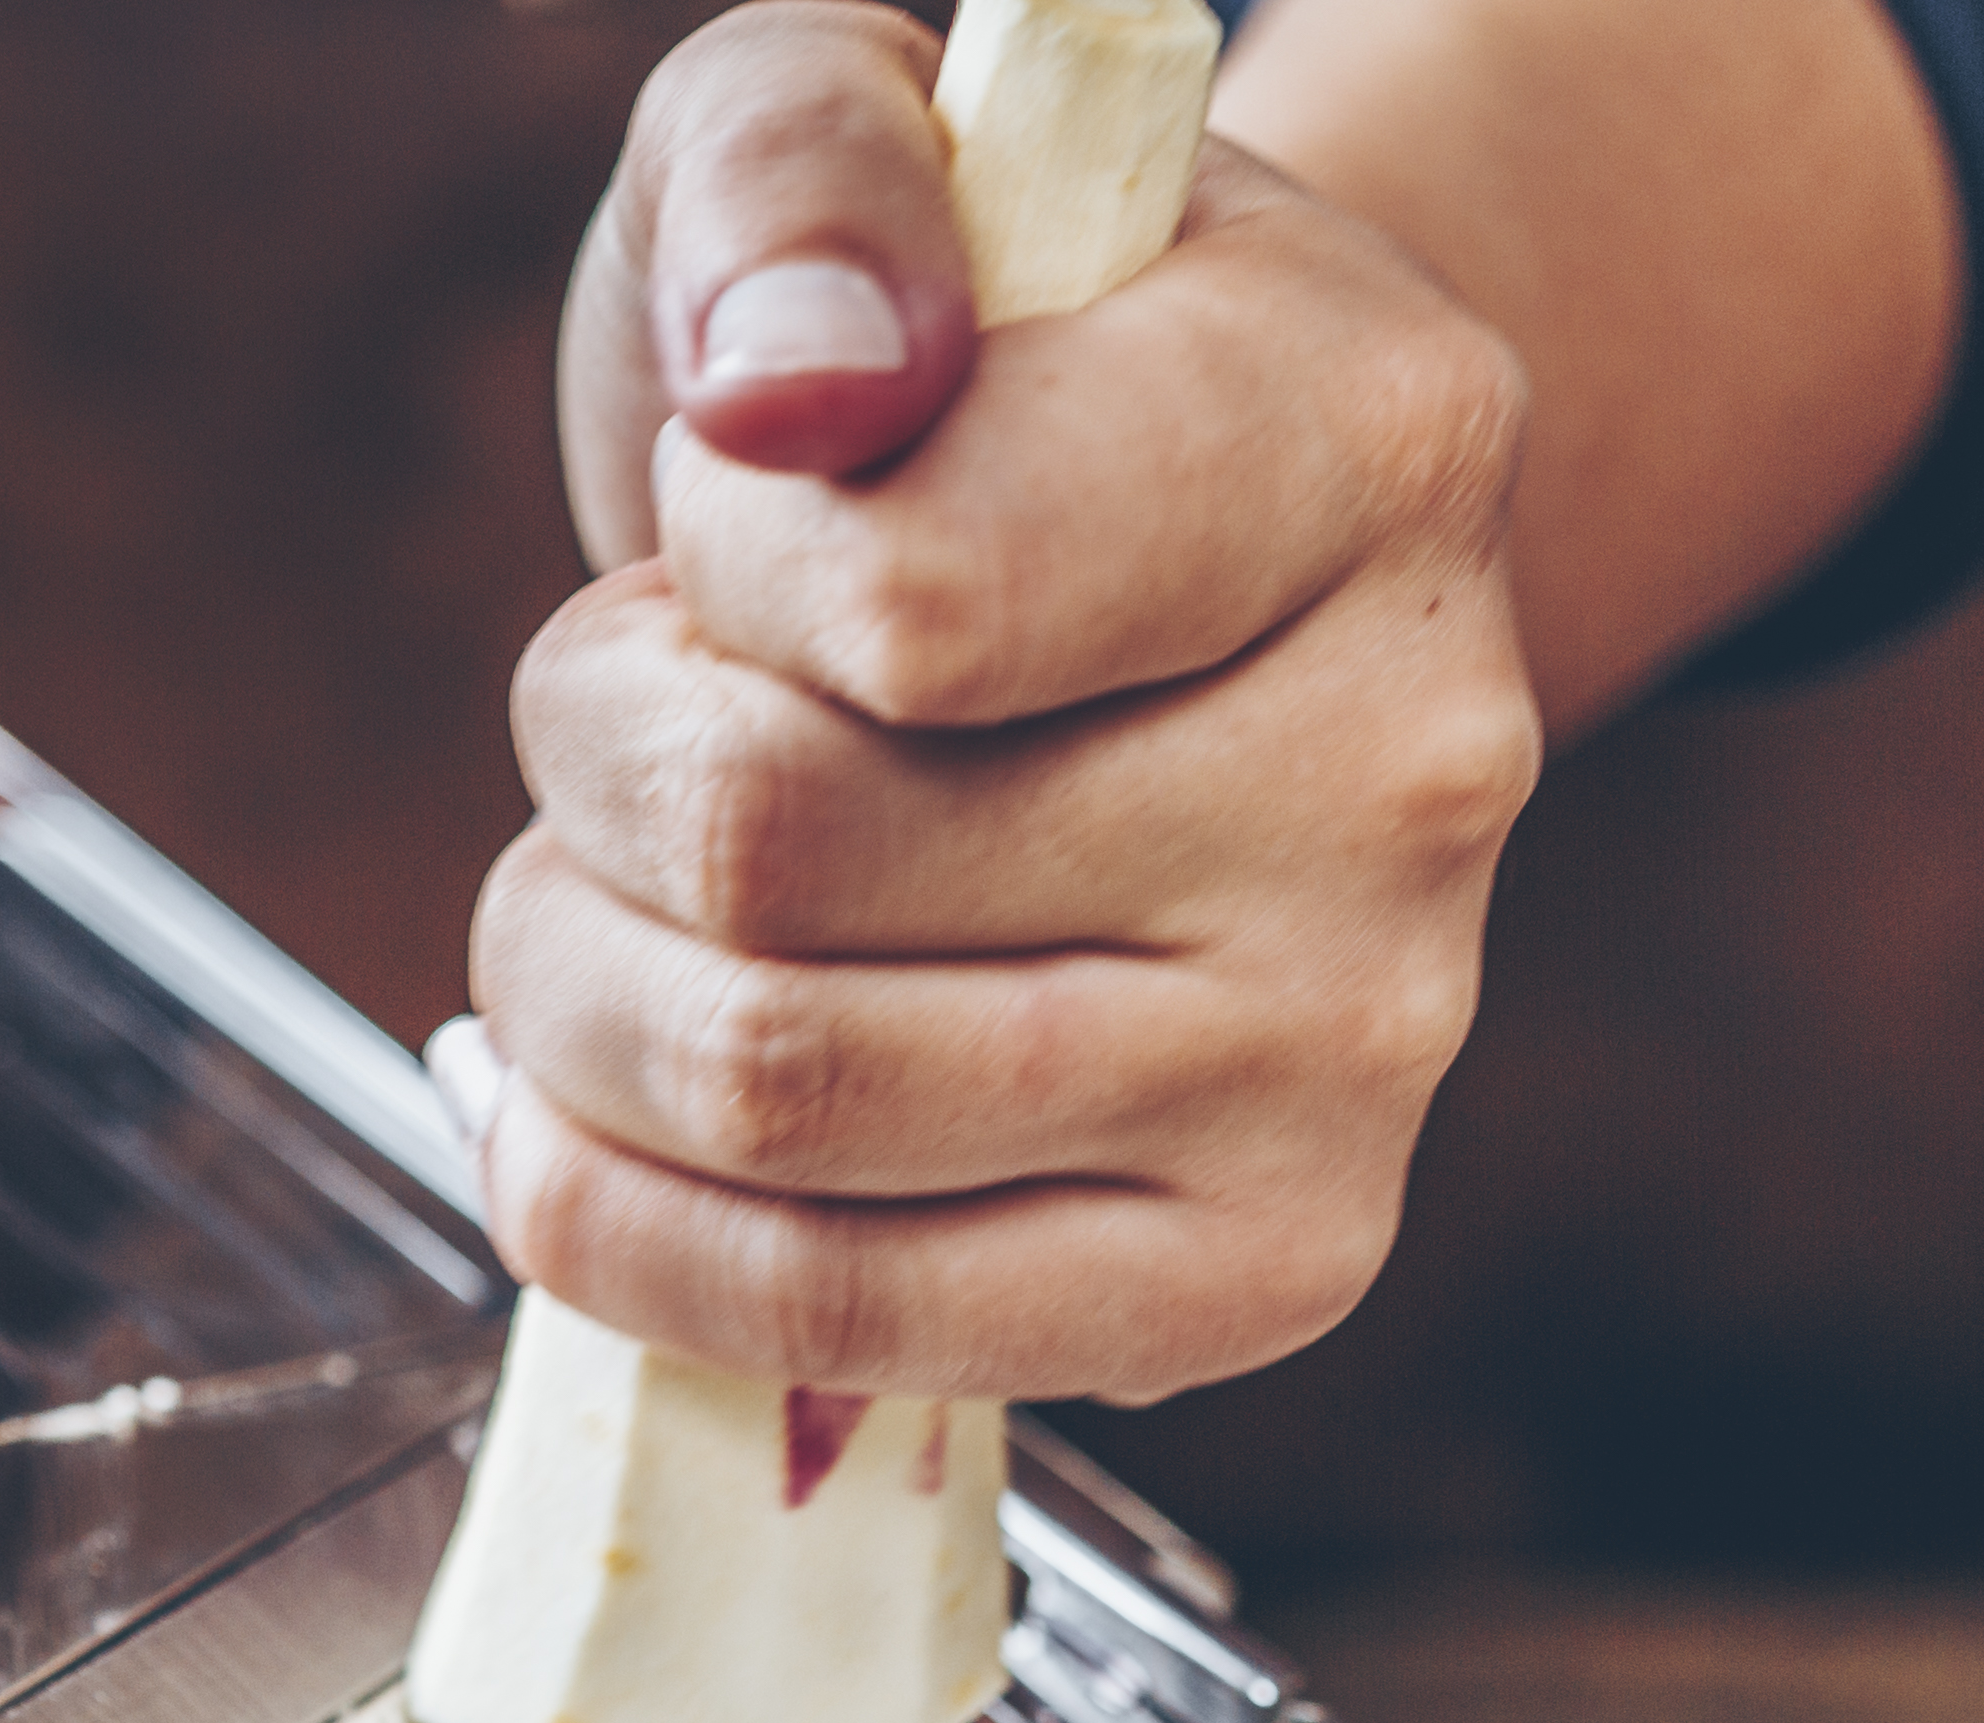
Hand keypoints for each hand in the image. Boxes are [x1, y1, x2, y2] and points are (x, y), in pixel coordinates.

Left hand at [462, 1, 1536, 1405]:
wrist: (1156, 614)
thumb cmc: (965, 381)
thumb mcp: (855, 147)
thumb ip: (800, 169)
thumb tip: (796, 393)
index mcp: (1370, 441)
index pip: (892, 599)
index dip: (717, 554)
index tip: (752, 506)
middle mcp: (1412, 770)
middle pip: (768, 857)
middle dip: (595, 765)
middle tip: (649, 706)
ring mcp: (1355, 1054)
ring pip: (759, 1089)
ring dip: (572, 981)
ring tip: (636, 878)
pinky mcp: (1262, 1275)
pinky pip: (818, 1315)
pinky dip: (610, 1215)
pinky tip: (597, 1102)